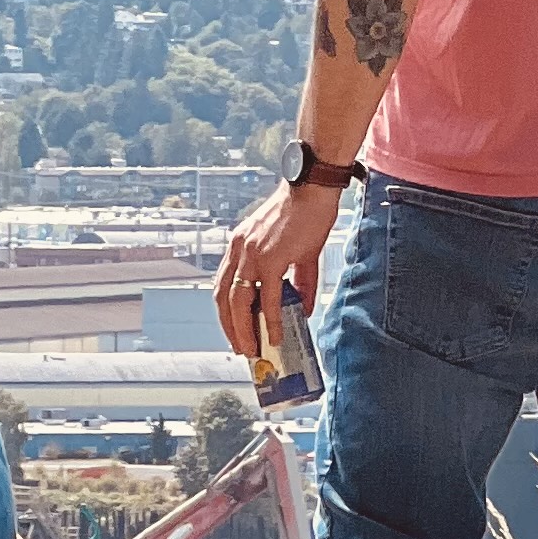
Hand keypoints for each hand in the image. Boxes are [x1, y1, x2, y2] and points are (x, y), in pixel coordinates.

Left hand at [217, 175, 339, 364]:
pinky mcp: (270, 258)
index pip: (223, 286)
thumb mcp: (297, 252)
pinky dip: (271, 320)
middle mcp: (239, 250)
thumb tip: (303, 310)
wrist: (314, 189)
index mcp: (240, 246)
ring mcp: (252, 254)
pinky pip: (268, 297)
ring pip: (238, 302)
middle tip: (242, 348)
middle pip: (223, 299)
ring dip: (244, 330)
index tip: (235, 331)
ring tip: (254, 349)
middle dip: (231, 328)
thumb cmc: (307, 214)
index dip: (226, 312)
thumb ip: (298, 282)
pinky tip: (275, 334)